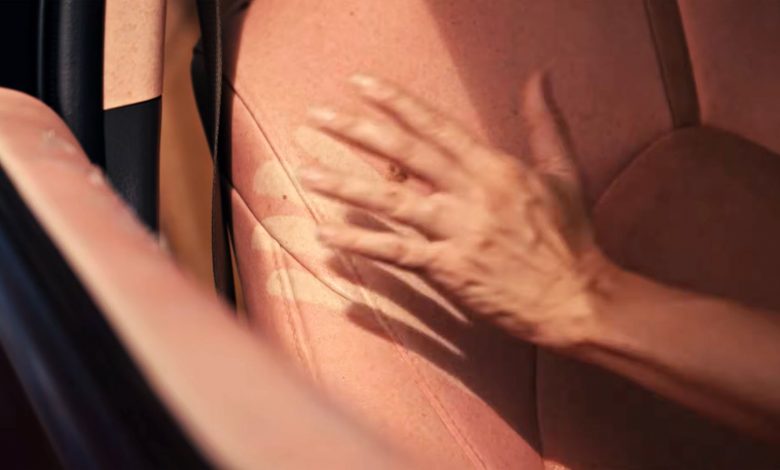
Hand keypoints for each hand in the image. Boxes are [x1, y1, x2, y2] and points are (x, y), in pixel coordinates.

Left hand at [298, 73, 614, 348]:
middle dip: (358, 131)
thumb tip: (540, 75)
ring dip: (346, 186)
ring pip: (393, 203)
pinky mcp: (450, 269)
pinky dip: (361, 242)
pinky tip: (327, 233)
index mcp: (496, 168)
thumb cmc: (570, 236)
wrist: (575, 297)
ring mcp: (459, 233)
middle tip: (318, 114)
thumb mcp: (563, 171)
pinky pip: (397, 252)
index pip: (436, 126)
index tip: (360, 84)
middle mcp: (473, 195)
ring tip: (306, 171)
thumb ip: (544, 121)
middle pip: (405, 155)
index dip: (396, 102)